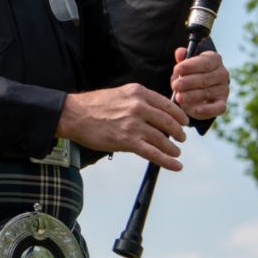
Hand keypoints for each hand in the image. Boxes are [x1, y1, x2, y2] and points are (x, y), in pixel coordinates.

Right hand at [55, 84, 187, 170]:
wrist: (74, 115)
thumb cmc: (93, 105)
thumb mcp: (120, 93)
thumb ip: (138, 100)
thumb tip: (155, 112)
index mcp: (138, 92)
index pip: (167, 104)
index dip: (179, 115)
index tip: (183, 121)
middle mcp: (138, 106)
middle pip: (168, 121)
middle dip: (178, 132)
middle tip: (182, 138)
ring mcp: (133, 124)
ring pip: (162, 139)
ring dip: (172, 148)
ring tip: (176, 153)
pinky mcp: (127, 141)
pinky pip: (153, 153)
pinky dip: (167, 161)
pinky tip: (176, 165)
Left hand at [172, 48, 229, 120]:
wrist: (195, 93)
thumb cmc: (189, 75)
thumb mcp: (184, 66)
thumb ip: (182, 59)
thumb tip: (180, 52)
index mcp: (215, 60)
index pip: (205, 61)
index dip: (190, 66)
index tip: (176, 70)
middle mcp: (222, 74)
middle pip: (206, 78)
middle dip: (188, 82)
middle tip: (175, 86)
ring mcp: (224, 89)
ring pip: (208, 92)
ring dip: (192, 96)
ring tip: (178, 97)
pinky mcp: (222, 104)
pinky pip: (217, 108)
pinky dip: (206, 110)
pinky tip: (194, 110)